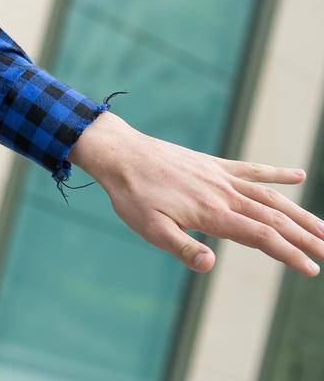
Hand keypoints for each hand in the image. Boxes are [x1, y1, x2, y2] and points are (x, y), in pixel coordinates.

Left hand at [73, 112, 323, 275]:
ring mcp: (221, 176)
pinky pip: (252, 169)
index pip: (262, 237)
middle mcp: (224, 193)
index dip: (289, 254)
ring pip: (271, 196)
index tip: (313, 269)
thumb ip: (182, 248)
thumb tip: (210, 264)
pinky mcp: (214, 164)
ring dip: (300, 213)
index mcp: (212, 213)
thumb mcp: (149, 229)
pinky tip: (300, 175)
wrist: (119, 154)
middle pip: (275, 218)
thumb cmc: (132, 196)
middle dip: (307, 237)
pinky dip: (277, 173)